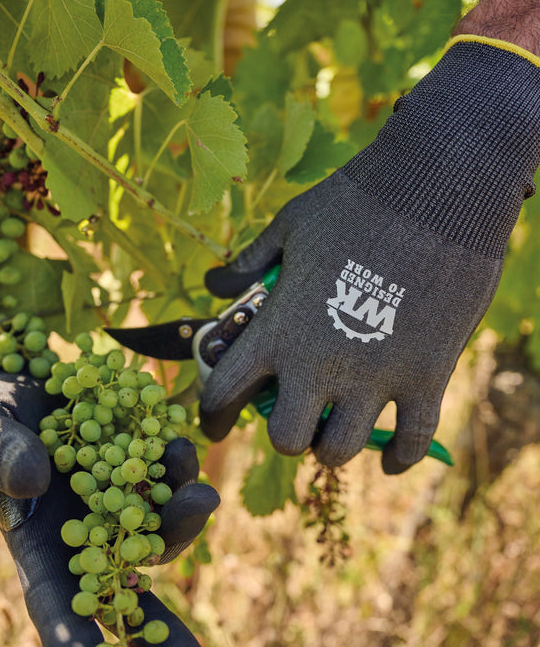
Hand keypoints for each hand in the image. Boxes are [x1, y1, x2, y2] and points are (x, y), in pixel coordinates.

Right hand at [0, 314, 218, 646]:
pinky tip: (183, 451)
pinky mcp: (146, 461)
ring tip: (202, 498)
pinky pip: (170, 476)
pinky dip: (180, 469)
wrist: (27, 374)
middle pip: (127, 592)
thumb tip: (35, 481)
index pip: (55, 605)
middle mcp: (90, 533)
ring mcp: (123, 500)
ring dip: (184, 523)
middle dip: (158, 634)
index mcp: (41, 544)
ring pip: (160, 532)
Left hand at [199, 38, 539, 472]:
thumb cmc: (353, 202)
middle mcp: (318, 364)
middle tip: (296, 418)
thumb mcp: (288, 226)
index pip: (223, 394)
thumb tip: (213, 283)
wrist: (434, 187)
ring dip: (333, 447)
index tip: (214, 424)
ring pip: (340, 451)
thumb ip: (249, 263)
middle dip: (285, 435)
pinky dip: (399, 457)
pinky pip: (412, 441)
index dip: (212, 417)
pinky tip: (390, 459)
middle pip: (285, 439)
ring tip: (338, 431)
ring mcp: (374, 377)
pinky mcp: (426, 376)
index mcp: (277, 330)